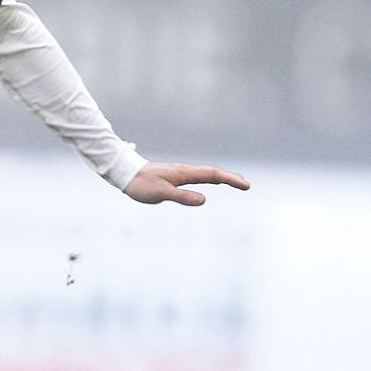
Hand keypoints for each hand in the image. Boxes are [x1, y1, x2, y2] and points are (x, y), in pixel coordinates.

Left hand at [123, 162, 250, 206]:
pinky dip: (210, 178)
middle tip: (246, 184)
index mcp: (184, 173)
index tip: (245, 185)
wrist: (125, 173)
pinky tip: (211, 181)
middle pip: (212, 172)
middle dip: (230, 178)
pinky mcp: (175, 176)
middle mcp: (185, 170)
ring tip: (235, 182)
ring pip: (206, 173)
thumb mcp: (161, 194)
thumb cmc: (141, 185)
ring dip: (222, 177)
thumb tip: (204, 200)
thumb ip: (182, 197)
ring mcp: (180, 172)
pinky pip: (198, 176)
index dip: (230, 179)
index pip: (213, 175)